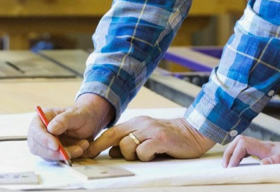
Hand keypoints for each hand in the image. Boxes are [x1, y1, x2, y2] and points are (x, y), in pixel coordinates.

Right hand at [27, 94, 113, 161]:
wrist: (90, 122)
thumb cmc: (81, 114)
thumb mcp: (75, 114)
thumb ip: (63, 120)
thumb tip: (51, 129)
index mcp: (42, 118)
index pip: (36, 130)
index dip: (44, 139)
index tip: (56, 146)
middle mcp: (41, 132)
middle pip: (37, 147)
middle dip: (53, 152)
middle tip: (69, 153)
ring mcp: (45, 144)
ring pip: (47, 156)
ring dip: (63, 155)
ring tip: (81, 147)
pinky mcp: (53, 153)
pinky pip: (57, 159)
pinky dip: (68, 157)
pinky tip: (80, 149)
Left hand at [86, 116, 214, 160]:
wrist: (194, 132)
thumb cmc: (169, 139)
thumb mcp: (146, 138)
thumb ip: (130, 142)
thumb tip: (112, 152)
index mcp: (135, 123)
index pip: (110, 132)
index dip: (96, 143)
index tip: (84, 153)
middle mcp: (140, 124)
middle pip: (113, 136)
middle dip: (101, 148)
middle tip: (94, 157)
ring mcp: (150, 130)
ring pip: (127, 146)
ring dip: (132, 155)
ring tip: (146, 155)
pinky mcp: (161, 139)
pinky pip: (143, 151)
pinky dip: (146, 156)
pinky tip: (155, 154)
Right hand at [223, 135, 279, 171]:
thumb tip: (263, 163)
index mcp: (268, 148)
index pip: (244, 144)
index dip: (235, 155)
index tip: (231, 168)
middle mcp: (264, 146)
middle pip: (239, 141)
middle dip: (229, 152)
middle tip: (225, 167)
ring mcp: (265, 148)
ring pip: (242, 144)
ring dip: (233, 152)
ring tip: (229, 165)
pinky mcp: (267, 151)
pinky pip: (248, 149)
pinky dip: (240, 154)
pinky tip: (240, 163)